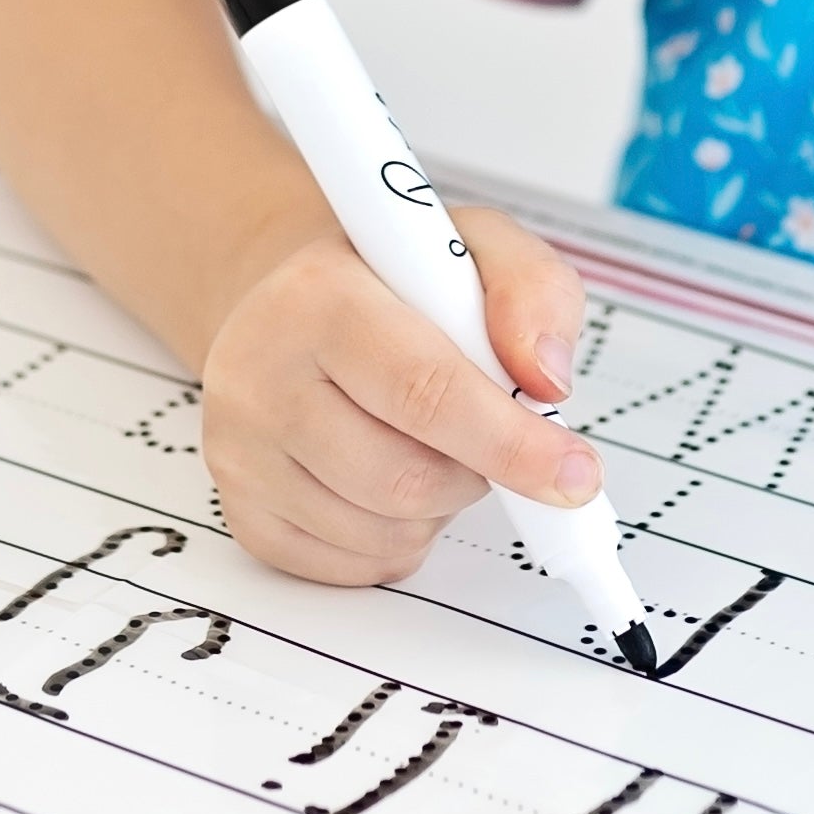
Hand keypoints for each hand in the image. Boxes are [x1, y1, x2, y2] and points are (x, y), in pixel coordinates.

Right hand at [198, 205, 601, 585]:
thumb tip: (548, 379)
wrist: (294, 301)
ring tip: (435, 445)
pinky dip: (399, 540)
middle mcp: (258, 374)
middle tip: (493, 437)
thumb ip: (532, 291)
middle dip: (478, 473)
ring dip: (440, 507)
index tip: (575, 475)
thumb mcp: (478, 246)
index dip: (510, 442)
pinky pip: (349, 567)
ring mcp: (238, 450)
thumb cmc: (395, 278)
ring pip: (380, 532)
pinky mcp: (239, 509)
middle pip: (402, 478)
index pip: (423, 389)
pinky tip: (395, 481)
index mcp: (319, 295)